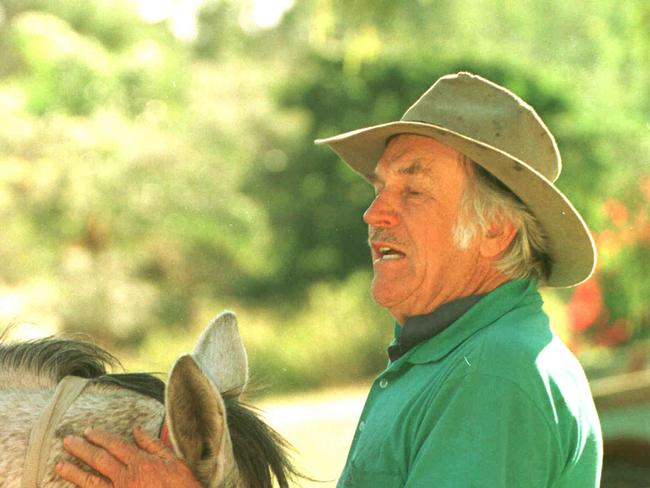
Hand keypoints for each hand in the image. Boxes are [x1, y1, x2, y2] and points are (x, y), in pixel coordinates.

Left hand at [56, 426, 201, 487]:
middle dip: (82, 449)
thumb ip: (153, 445)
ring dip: (74, 472)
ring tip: (59, 464)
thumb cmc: (183, 486)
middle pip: (99, 460)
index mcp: (140, 462)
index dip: (100, 437)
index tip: (88, 431)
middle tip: (67, 441)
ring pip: (91, 482)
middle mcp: (125, 478)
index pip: (115, 445)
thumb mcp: (174, 461)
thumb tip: (137, 429)